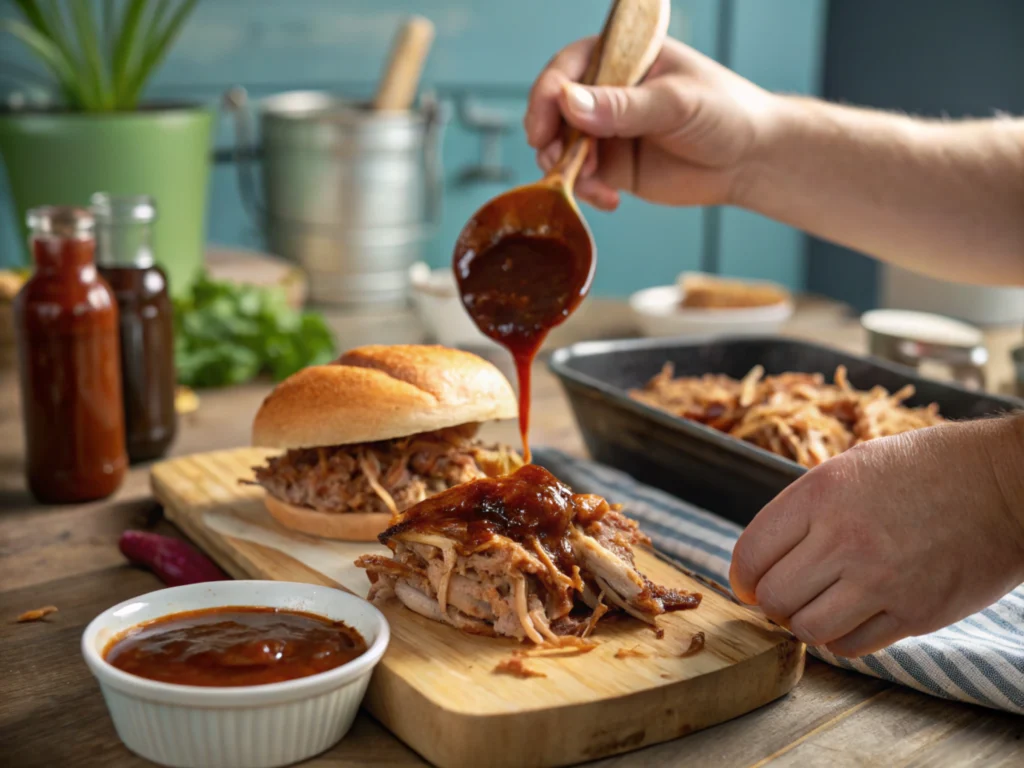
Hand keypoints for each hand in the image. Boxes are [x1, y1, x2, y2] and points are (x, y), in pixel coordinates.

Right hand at [523, 36, 776, 209]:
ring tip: (592, 183)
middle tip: (559, 162)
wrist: (750, 159)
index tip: (542, 126)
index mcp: (622, 57)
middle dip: (550, 138)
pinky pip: (581, 178)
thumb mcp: (674, 103)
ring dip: (566, 168)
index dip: (547, 95)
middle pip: (554, 110)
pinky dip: (585, 190)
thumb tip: (569, 103)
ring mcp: (606, 130)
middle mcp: (607, 91)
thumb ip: (623, 106)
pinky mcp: (613, 166)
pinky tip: (610, 198)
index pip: (568, 67)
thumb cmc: (724, 112)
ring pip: (562, 147)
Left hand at [729, 418, 1023, 656]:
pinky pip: (853, 645)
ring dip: (804, 623)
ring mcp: (880, 580)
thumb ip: (810, 504)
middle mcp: (843, 539)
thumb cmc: (930, 466)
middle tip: (783, 597)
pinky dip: (842, 639)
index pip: (751, 553)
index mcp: (821, 494)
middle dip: (769, 602)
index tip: (748, 583)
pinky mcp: (915, 614)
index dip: (742, 576)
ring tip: (817, 608)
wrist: (1006, 484)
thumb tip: (772, 548)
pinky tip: (851, 618)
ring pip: (807, 629)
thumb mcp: (856, 463)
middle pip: (773, 597)